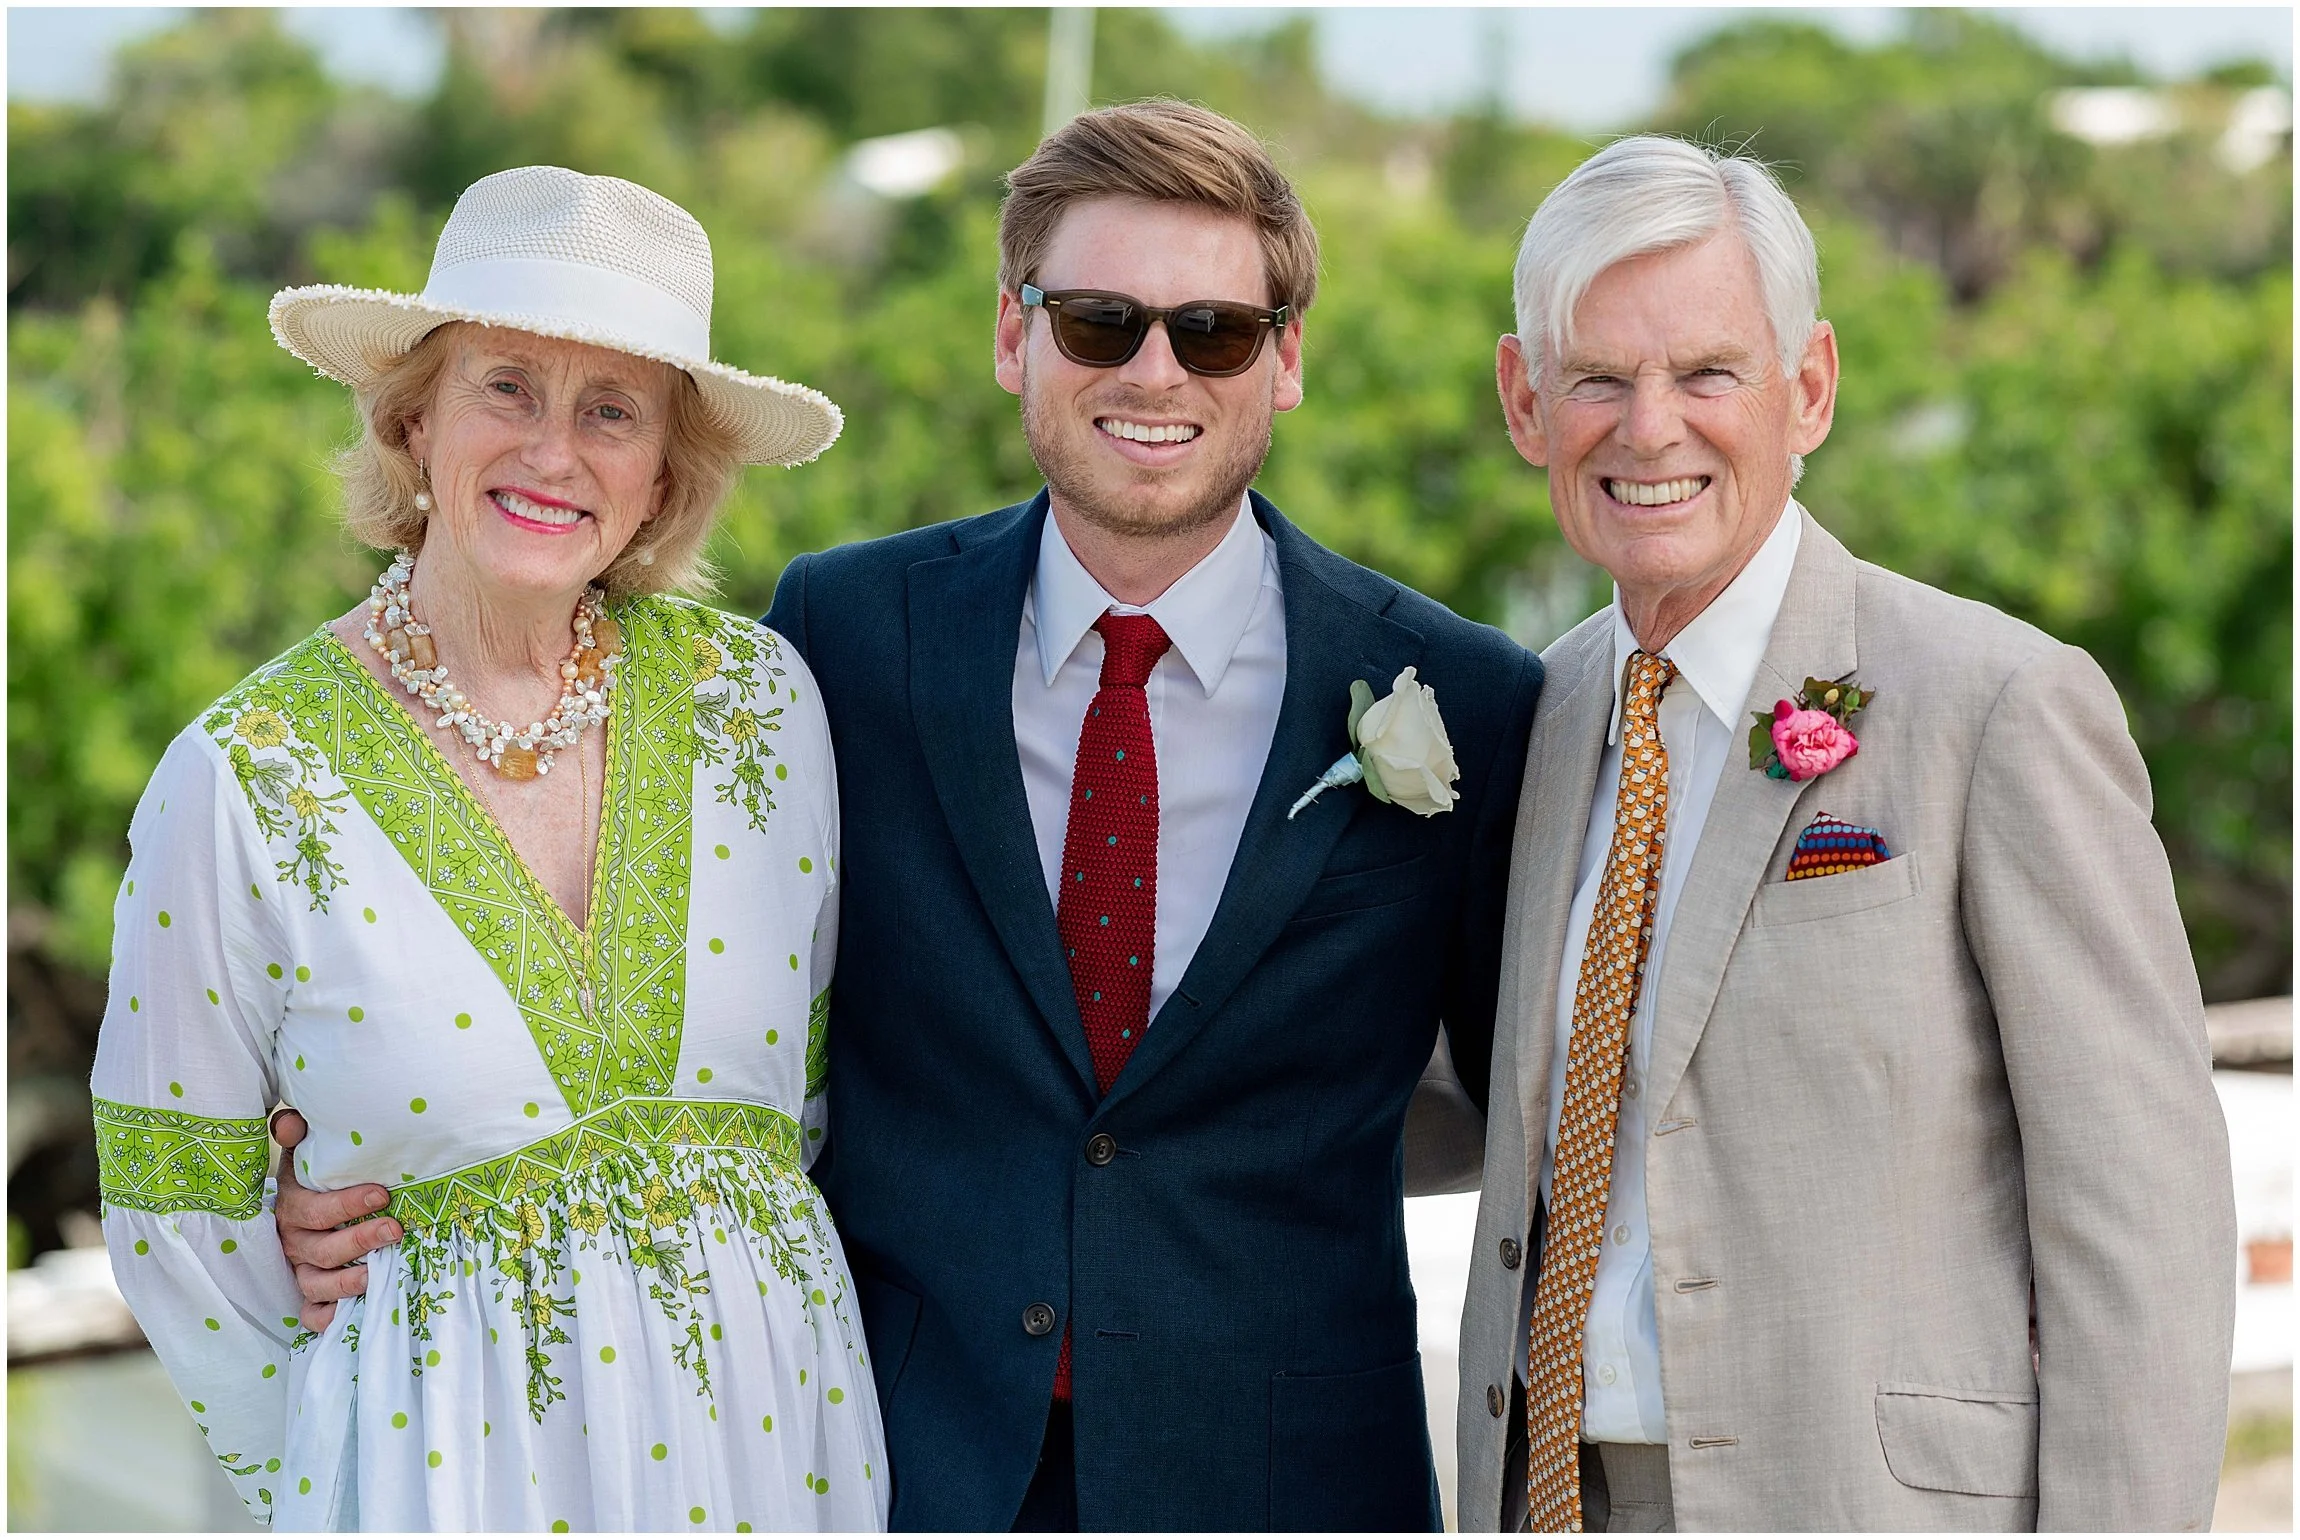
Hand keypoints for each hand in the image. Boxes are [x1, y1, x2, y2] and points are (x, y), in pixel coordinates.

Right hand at [270, 1108, 397, 1333]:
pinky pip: (312, 1314)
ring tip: (379, 1275)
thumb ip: (298, 1132)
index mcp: (293, 1205)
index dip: (346, 1204)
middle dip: (358, 1241)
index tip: (382, 1195)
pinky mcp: (309, 1293)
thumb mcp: (307, 1151)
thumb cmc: (318, 1175)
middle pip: (320, 1250)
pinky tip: (351, 1314)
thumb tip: (292, 1121)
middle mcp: (294, 1241)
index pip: (314, 1210)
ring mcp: (300, 1269)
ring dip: (347, 1283)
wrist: (304, 1203)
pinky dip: (328, 1318)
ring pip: (316, 1284)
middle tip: (394, 1230)